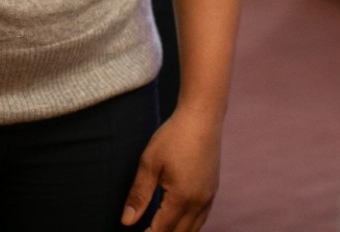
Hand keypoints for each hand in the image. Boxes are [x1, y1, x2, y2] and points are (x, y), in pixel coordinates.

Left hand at [121, 106, 220, 231]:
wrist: (201, 118)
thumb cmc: (173, 137)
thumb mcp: (149, 163)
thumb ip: (139, 195)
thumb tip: (127, 222)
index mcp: (181, 198)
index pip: (163, 230)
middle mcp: (199, 203)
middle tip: (145, 231)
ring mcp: (209, 198)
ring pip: (193, 229)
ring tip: (157, 229)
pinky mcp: (212, 191)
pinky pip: (201, 219)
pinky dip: (189, 226)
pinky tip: (177, 222)